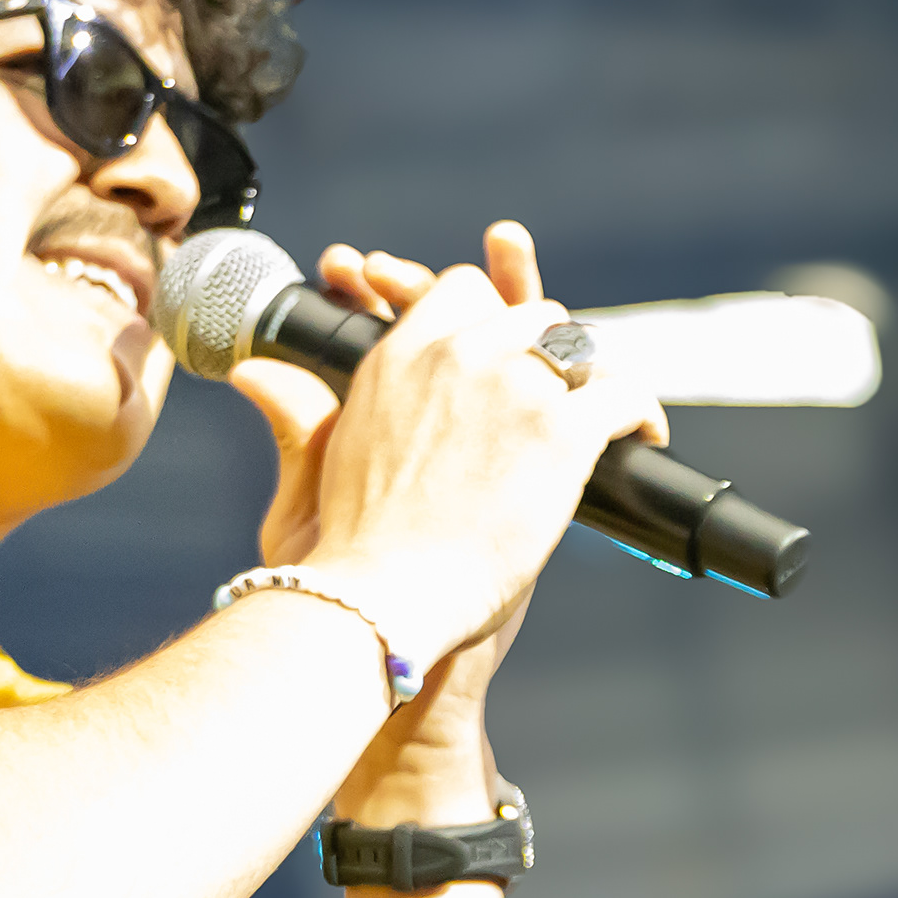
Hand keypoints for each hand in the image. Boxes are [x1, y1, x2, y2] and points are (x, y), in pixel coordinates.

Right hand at [234, 224, 656, 816]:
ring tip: (606, 409)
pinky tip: (641, 436)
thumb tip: (255, 371)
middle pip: (527, 313)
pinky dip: (639, 413)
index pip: (459, 293)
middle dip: (547, 347)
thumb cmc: (346, 557)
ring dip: (595, 374)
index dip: (488, 312)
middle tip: (561, 390)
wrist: (378, 604)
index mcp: (396, 359)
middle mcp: (454, 356)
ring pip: (579, 344)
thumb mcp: (313, 470)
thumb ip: (298, 414)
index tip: (502, 347)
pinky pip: (621, 394)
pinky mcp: (559, 431)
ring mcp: (511, 387)